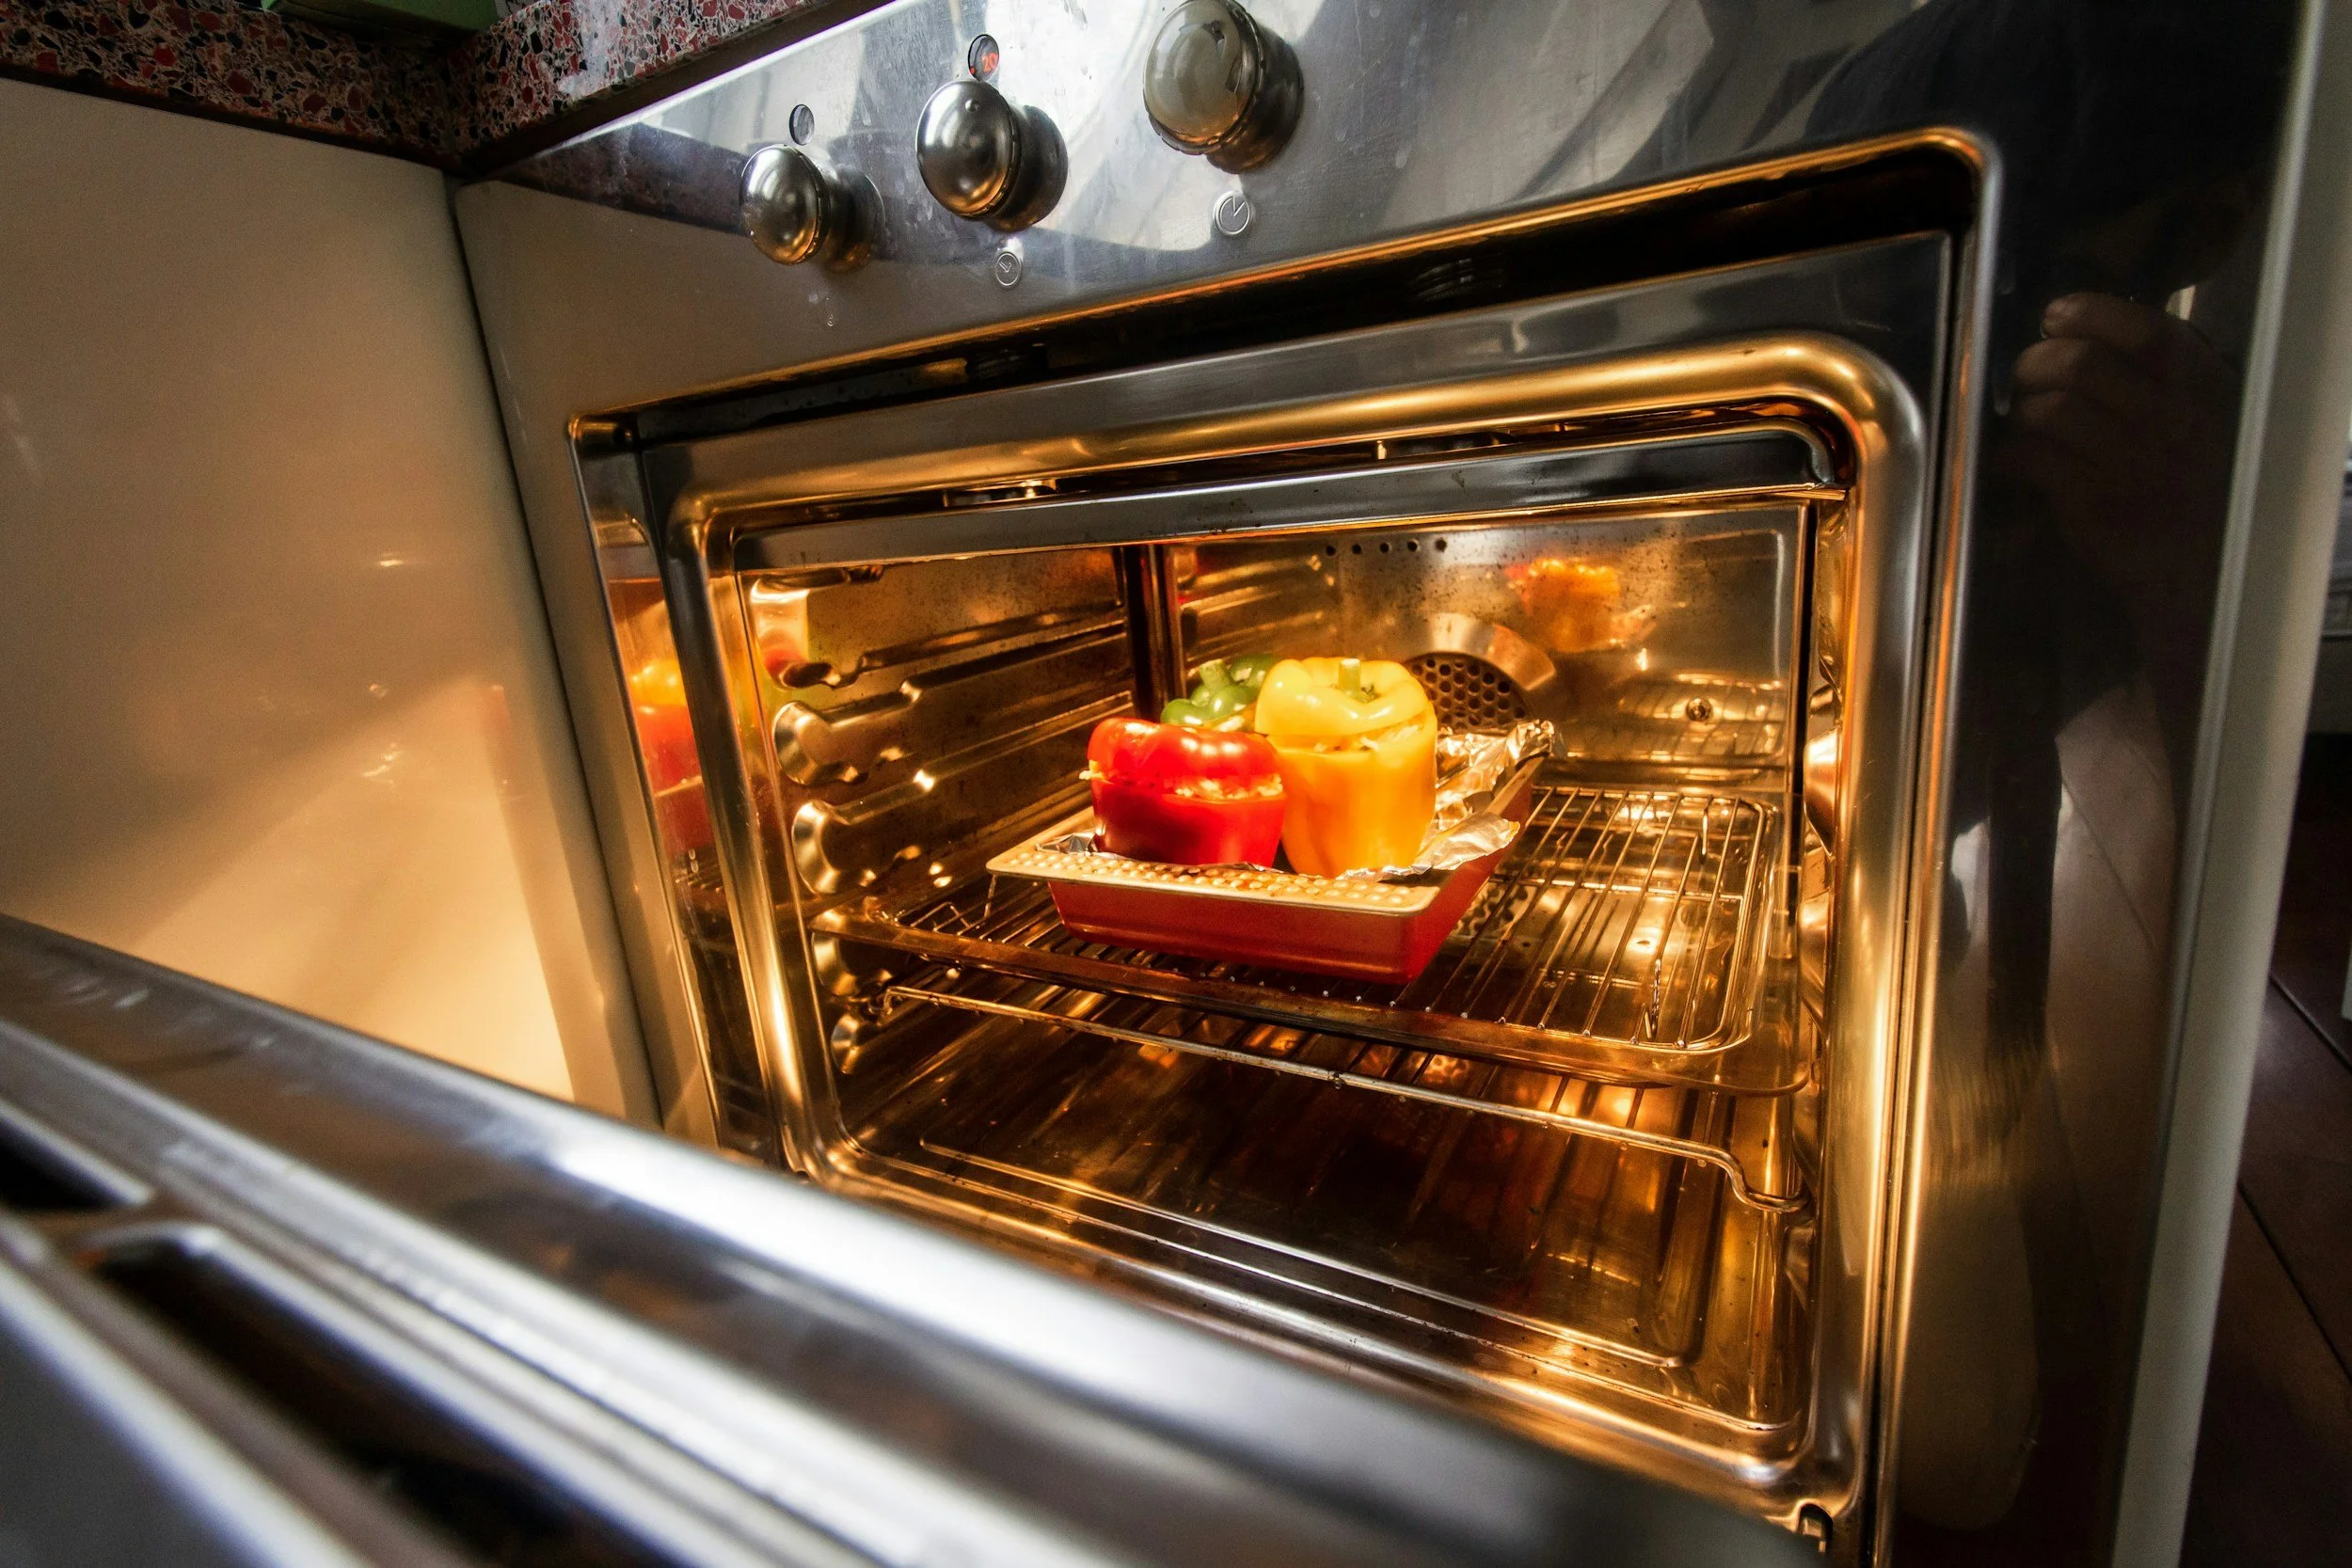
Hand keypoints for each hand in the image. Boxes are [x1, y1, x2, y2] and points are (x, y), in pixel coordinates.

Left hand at [1997, 292, 2237, 605]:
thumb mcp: (2202, 418)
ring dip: (2021, 410)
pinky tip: (2015, 461)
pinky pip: (2032, 458)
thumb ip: (2158, 378)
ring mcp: (2130, 463)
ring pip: (2050, 409)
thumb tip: (2085, 335)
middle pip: (2080, 363)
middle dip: (2034, 362)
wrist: (2201, 570)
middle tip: (2025, 376)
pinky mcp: (2093, 503)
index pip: (2145, 331)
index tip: (2057, 316)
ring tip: (2023, 422)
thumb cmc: (2197, 486)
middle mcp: (2169, 420)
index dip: (2089, 313)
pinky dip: (2011, 453)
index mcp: (2201, 390)